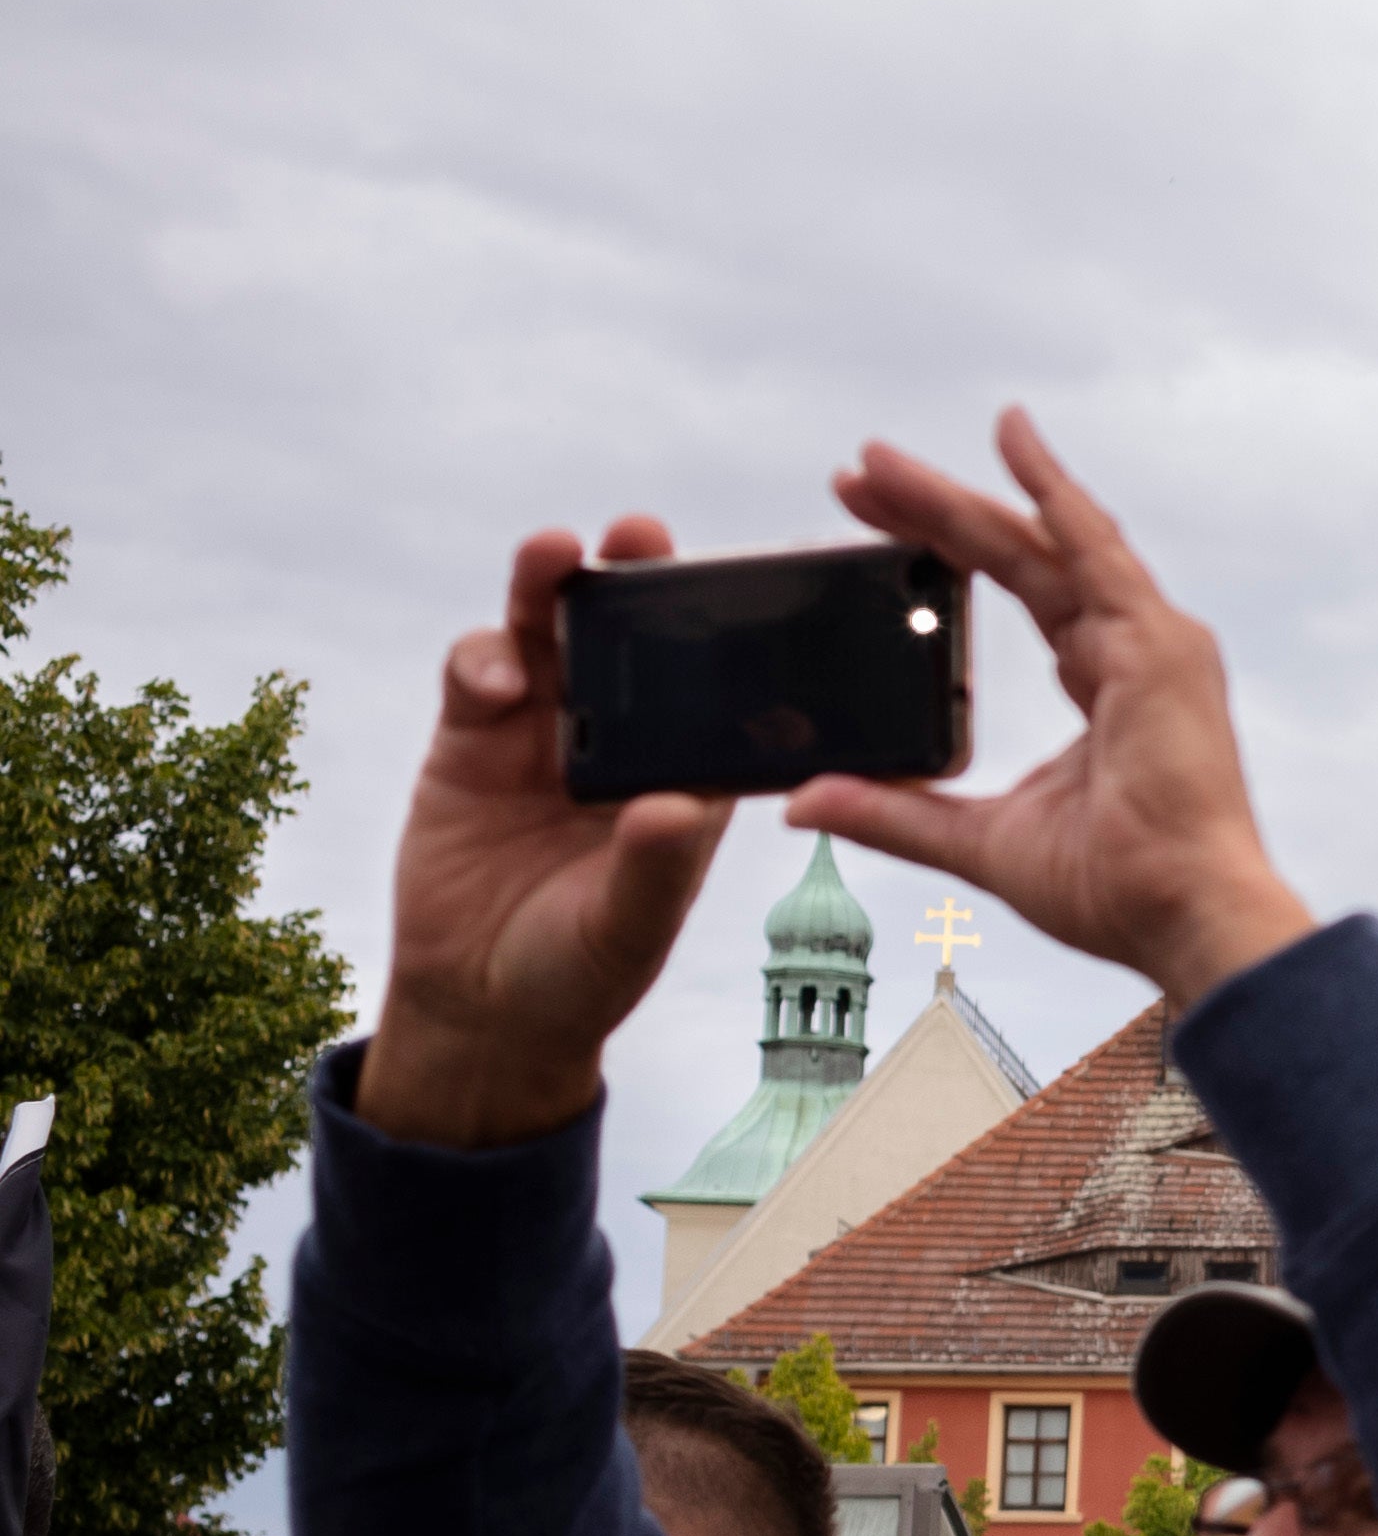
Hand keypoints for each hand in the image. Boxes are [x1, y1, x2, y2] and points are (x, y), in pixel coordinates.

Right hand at [361, 522, 737, 1150]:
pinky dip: (484, 658)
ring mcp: (544, 726)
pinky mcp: (470, 737)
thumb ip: (653, 868)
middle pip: (634, 636)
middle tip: (640, 532)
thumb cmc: (582, 968)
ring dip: (552, 585)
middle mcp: (623, 733)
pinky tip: (495, 679)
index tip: (748, 582)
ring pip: (551, 632)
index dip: (729, 631)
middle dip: (635, 576)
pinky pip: (477, 671)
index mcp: (688, 770)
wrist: (483, 1003)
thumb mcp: (628, 926)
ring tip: (557, 552)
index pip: (720, 685)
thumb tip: (677, 806)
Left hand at [785, 413, 1315, 1006]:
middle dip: (935, 513)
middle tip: (856, 475)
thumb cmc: (1114, 890)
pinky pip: (1091, 548)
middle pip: (1021, 557)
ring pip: (1040, 544)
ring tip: (881, 463)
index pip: (1024, 596)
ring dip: (960, 498)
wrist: (1184, 914)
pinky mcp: (1155, 643)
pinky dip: (1051, 491)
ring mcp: (1152, 642)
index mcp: (1106, 687)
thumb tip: (802, 803)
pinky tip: (1011, 440)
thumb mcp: (981, 842)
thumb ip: (898, 814)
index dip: (948, 554)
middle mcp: (1134, 649)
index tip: (875, 525)